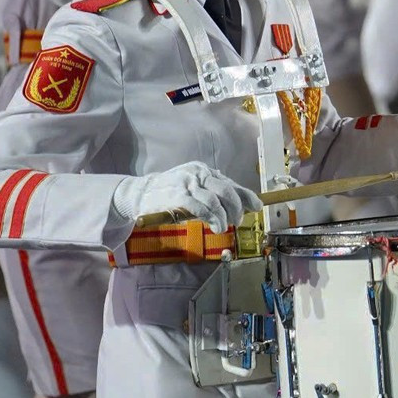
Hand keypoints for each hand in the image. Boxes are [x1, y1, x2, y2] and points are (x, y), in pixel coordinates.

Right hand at [110, 161, 260, 232]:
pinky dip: (211, 218)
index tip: (257, 206)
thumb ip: (211, 192)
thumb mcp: (193, 187)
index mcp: (204, 170)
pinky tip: (215, 226)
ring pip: (215, 200)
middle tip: (238, 221)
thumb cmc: (170, 192)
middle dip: (237, 208)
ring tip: (224, 227)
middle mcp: (198, 173)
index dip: (246, 196)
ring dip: (224, 217)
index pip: (230, 183)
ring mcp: (187, 183)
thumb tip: (238, 202)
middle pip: (226, 191)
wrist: (140, 192)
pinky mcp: (177, 195)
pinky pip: (200, 207)